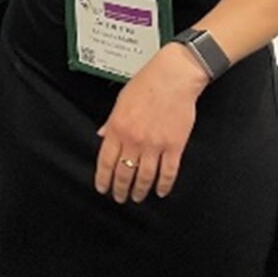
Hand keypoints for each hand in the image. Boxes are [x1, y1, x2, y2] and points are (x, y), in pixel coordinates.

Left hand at [94, 44, 208, 202]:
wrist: (172, 78)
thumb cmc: (146, 84)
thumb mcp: (120, 101)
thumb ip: (110, 122)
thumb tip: (102, 136)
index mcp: (118, 127)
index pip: (106, 160)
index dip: (103, 178)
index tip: (102, 189)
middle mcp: (134, 139)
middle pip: (124, 172)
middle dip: (120, 189)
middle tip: (119, 198)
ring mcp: (155, 145)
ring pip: (145, 176)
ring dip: (140, 191)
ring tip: (137, 198)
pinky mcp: (175, 146)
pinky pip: (169, 172)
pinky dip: (164, 185)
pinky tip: (160, 191)